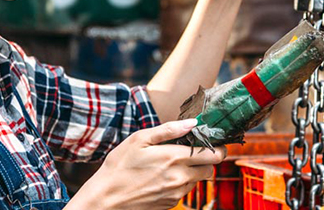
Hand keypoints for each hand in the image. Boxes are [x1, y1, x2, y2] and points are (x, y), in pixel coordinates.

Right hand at [69, 119, 226, 209]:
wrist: (105, 199)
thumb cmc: (119, 166)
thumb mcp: (139, 140)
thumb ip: (168, 130)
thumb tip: (192, 123)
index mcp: (174, 159)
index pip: (214, 154)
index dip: (218, 146)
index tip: (211, 140)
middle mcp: (180, 178)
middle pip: (211, 168)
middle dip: (206, 158)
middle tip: (192, 150)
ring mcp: (177, 193)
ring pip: (199, 179)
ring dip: (194, 170)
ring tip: (172, 163)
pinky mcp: (171, 203)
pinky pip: (186, 190)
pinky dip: (182, 182)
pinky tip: (164, 176)